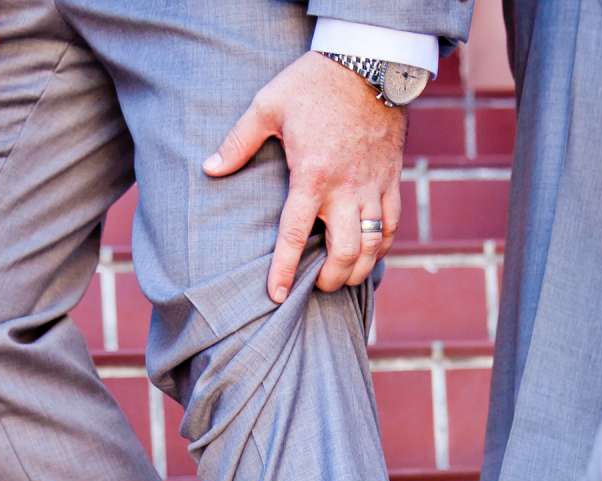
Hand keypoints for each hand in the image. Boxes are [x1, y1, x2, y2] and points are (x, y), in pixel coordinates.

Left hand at [205, 53, 403, 302]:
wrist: (369, 63)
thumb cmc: (313, 83)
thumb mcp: (267, 105)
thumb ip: (238, 142)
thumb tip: (209, 168)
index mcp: (312, 174)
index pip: (295, 234)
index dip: (285, 270)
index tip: (277, 295)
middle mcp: (346, 188)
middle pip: (344, 252)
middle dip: (331, 279)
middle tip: (318, 286)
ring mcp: (373, 186)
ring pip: (373, 246)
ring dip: (358, 270)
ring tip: (343, 278)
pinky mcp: (391, 180)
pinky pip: (392, 226)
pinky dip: (382, 247)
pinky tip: (370, 255)